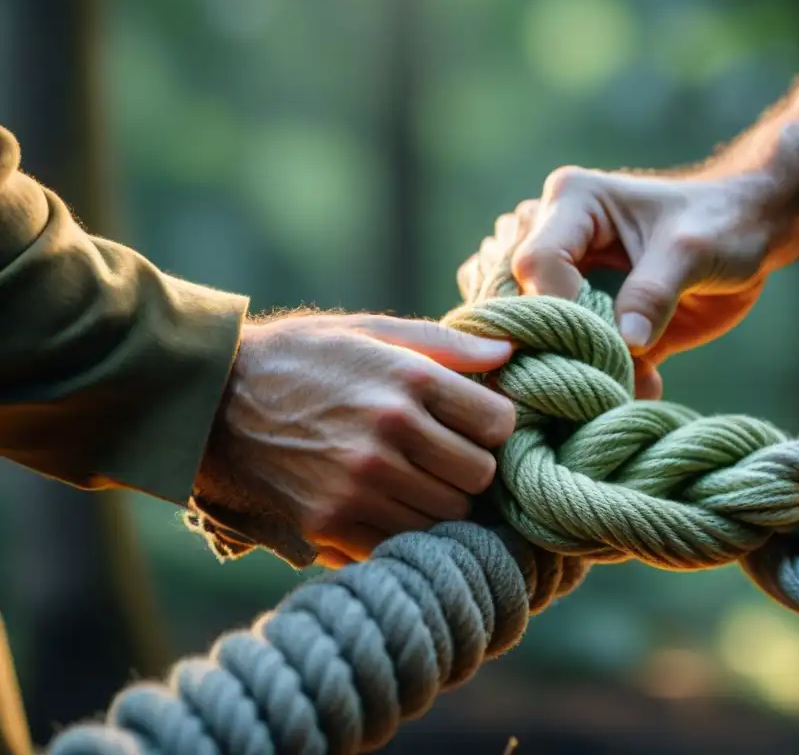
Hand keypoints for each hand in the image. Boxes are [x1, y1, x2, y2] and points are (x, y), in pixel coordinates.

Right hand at [199, 313, 515, 566]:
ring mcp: (360, 482)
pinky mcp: (331, 521)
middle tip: (446, 455)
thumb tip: (509, 353)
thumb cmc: (302, 358)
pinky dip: (404, 531)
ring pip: (447, 517)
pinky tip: (387, 505)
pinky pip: (401, 543)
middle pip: (479, 476)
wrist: (213, 399)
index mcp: (408, 381)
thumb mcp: (370, 330)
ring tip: (416, 480)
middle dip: (471, 466)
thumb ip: (444, 343)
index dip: (493, 424)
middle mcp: (390, 433)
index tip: (474, 422)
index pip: (498, 423)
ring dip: (441, 502)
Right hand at [463, 167, 783, 398]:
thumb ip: (655, 292)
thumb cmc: (723, 222)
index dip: (560, 309)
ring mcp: (563, 278)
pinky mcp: (583, 314)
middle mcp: (553, 237)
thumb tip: (625, 343)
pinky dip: (594, 376)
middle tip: (603, 379)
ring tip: (625, 381)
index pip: (537, 263)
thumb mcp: (694, 250)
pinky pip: (567, 351)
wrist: (749, 231)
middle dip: (558, 347)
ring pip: (532, 330)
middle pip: (520, 300)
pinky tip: (639, 385)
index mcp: (572, 203)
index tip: (605, 345)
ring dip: (571, 366)